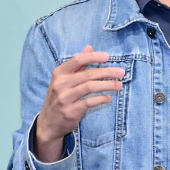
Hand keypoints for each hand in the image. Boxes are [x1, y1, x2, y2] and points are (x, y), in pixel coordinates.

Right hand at [33, 46, 125, 161]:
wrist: (48, 122)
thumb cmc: (59, 97)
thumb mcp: (64, 79)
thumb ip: (78, 64)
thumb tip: (89, 47)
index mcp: (59, 73)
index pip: (78, 60)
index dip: (93, 57)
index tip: (108, 56)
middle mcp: (60, 84)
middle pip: (88, 74)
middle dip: (107, 72)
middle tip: (121, 72)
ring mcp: (65, 98)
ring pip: (90, 87)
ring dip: (107, 85)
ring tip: (119, 85)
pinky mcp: (71, 111)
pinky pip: (89, 102)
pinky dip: (101, 99)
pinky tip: (109, 98)